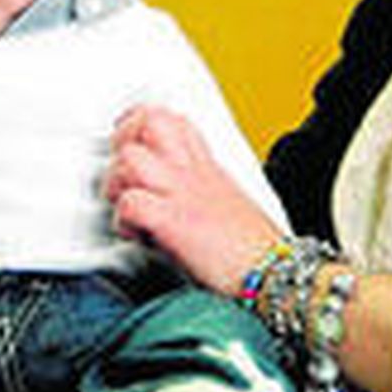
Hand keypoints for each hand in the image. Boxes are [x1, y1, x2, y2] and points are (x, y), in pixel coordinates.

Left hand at [106, 104, 282, 294]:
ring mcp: (182, 194)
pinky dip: (124, 220)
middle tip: (122, 178)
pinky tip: (138, 235)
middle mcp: (192, 173)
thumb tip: (167, 197)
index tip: (130, 144)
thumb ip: (198, 189)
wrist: (273, 273)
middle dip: (123, 145)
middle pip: (148, 123)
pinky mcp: (173, 222)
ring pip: (130, 159)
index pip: (168, 119)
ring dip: (118, 184)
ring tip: (127, 208)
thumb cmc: (251, 250)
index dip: (139, 124)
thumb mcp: (226, 202)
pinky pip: (131, 203)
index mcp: (205, 166)